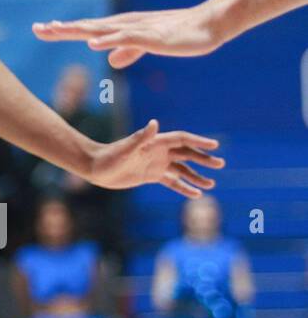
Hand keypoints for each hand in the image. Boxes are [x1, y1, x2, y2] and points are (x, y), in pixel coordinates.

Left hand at [32, 4, 224, 67]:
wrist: (208, 25)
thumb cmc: (179, 34)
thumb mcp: (146, 46)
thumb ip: (127, 50)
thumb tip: (109, 58)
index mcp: (121, 30)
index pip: (87, 30)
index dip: (64, 30)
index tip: (41, 30)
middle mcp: (123, 26)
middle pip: (86, 27)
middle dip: (61, 29)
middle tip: (36, 29)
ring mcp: (136, 30)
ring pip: (101, 30)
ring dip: (78, 30)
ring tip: (55, 30)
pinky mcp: (150, 36)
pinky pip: (126, 39)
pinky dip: (109, 41)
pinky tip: (93, 44)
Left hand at [85, 120, 222, 196]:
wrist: (96, 168)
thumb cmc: (110, 156)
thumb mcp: (126, 148)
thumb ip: (141, 137)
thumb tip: (154, 123)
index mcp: (155, 142)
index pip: (182, 140)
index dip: (199, 142)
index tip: (215, 146)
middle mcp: (158, 152)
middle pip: (186, 153)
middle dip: (203, 158)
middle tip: (220, 164)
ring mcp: (156, 164)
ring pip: (182, 169)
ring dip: (196, 175)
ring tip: (211, 184)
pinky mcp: (151, 176)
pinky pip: (172, 182)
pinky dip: (184, 187)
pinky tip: (196, 194)